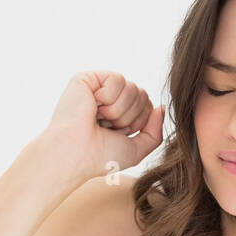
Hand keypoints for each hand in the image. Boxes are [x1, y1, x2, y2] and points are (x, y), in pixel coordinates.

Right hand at [45, 71, 164, 180]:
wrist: (75, 154)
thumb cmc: (100, 156)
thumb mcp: (136, 150)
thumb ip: (155, 132)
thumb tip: (160, 108)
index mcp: (119, 114)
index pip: (147, 106)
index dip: (138, 123)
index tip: (117, 134)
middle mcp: (109, 100)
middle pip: (142, 95)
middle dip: (129, 117)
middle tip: (106, 126)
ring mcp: (99, 88)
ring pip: (132, 88)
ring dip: (118, 111)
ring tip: (99, 118)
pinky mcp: (89, 78)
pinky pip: (118, 79)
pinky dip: (108, 98)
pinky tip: (93, 106)